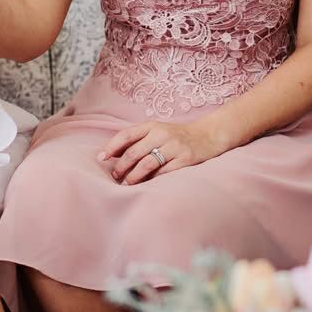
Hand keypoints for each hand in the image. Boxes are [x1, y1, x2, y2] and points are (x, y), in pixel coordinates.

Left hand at [98, 119, 225, 183]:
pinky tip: (147, 185)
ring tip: (127, 183)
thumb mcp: (157, 131)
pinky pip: (164, 173)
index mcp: (152, 126)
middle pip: (134, 152)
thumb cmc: (177, 136)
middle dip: (121, 166)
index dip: (112, 147)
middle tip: (115, 176)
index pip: (126, 135)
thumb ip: (137, 140)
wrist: (209, 135)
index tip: (102, 158)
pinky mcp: (186, 160)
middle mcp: (162, 134)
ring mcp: (175, 147)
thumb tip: (112, 154)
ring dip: (134, 176)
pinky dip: (153, 180)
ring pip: (147, 164)